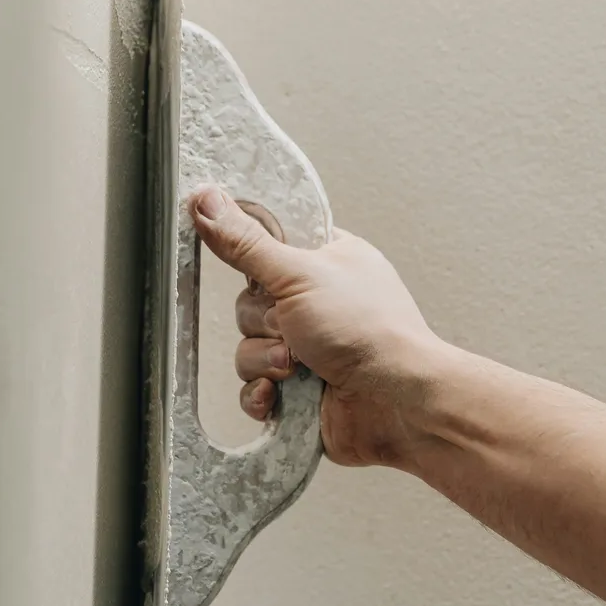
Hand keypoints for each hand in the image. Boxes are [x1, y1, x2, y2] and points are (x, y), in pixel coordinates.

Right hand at [190, 186, 445, 467]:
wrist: (398, 404)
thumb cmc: (371, 333)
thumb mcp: (299, 274)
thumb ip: (247, 243)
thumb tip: (208, 202)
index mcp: (326, 261)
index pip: (269, 245)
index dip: (253, 259)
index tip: (250, 267)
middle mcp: (316, 303)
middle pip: (249, 302)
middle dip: (262, 321)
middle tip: (289, 325)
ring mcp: (308, 348)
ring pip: (248, 346)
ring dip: (264, 359)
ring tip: (296, 365)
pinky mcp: (297, 389)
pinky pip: (253, 387)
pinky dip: (261, 393)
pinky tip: (279, 394)